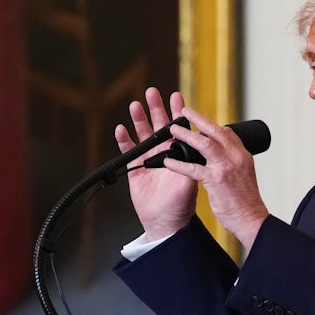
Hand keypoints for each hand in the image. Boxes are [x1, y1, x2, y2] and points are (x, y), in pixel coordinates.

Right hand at [115, 87, 197, 240]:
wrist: (167, 222)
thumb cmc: (182, 204)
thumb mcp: (190, 183)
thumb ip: (191, 165)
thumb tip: (194, 149)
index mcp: (180, 154)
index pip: (180, 128)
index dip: (178, 113)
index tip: (177, 96)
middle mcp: (165, 153)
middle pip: (159, 125)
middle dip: (156, 108)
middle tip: (153, 92)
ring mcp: (149, 160)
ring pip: (142, 134)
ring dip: (139, 119)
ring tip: (135, 105)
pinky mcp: (135, 169)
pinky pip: (127, 152)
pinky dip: (123, 140)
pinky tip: (121, 129)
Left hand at [162, 107, 269, 249]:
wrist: (252, 219)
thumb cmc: (246, 202)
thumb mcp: (243, 176)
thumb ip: (232, 164)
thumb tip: (221, 158)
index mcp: (243, 156)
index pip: (227, 133)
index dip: (211, 126)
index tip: (199, 122)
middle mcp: (236, 157)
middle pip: (216, 131)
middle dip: (198, 119)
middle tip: (184, 111)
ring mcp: (226, 167)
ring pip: (205, 144)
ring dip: (186, 135)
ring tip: (172, 129)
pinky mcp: (216, 180)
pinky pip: (193, 168)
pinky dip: (178, 164)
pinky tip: (167, 162)